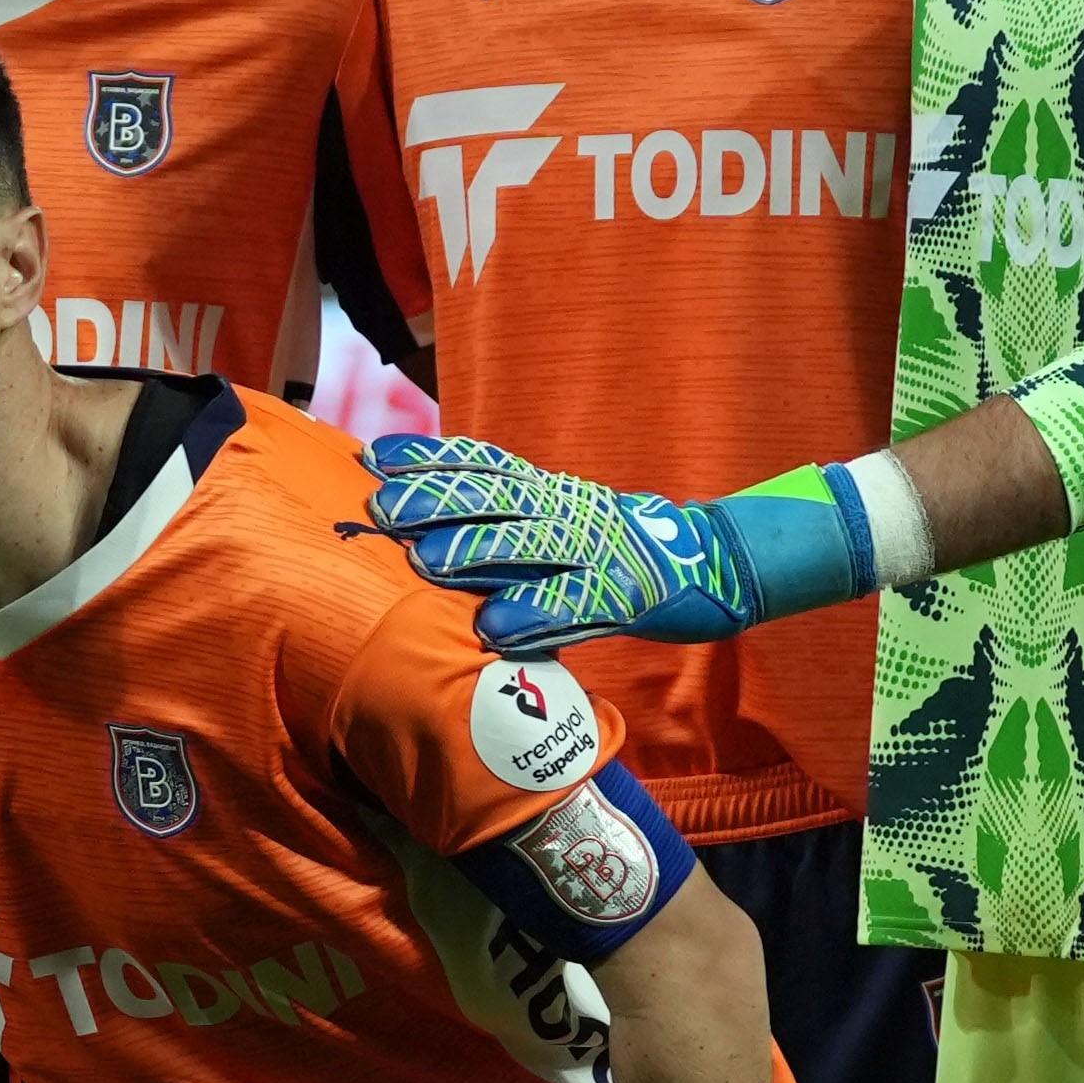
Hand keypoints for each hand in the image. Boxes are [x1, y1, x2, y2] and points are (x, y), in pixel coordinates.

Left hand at [365, 440, 888, 647]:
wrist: (708, 563)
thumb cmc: (615, 545)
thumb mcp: (560, 513)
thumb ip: (504, 512)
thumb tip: (426, 503)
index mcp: (549, 490)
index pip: (482, 464)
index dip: (429, 457)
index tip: (375, 456)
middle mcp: (567, 512)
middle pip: (495, 500)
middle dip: (436, 502)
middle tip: (381, 508)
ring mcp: (594, 552)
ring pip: (529, 548)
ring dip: (474, 553)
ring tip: (421, 562)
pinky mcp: (621, 596)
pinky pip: (572, 606)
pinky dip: (532, 616)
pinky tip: (492, 627)